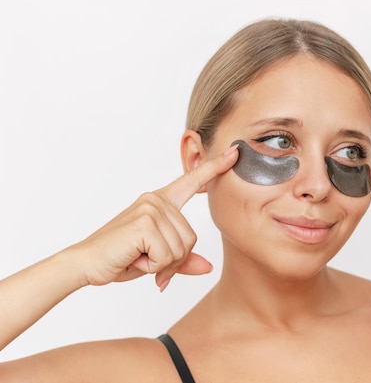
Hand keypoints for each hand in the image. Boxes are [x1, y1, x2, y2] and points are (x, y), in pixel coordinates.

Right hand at [71, 144, 238, 290]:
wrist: (85, 264)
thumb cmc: (120, 257)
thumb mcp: (157, 259)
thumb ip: (183, 260)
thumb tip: (208, 267)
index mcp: (160, 202)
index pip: (191, 181)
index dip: (213, 168)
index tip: (233, 153)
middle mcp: (156, 200)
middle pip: (190, 238)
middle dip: (171, 259)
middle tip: (145, 258)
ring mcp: (151, 208)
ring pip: (181, 249)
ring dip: (161, 264)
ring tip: (137, 256)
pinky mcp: (145, 223)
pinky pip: (167, 255)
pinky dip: (153, 266)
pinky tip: (134, 258)